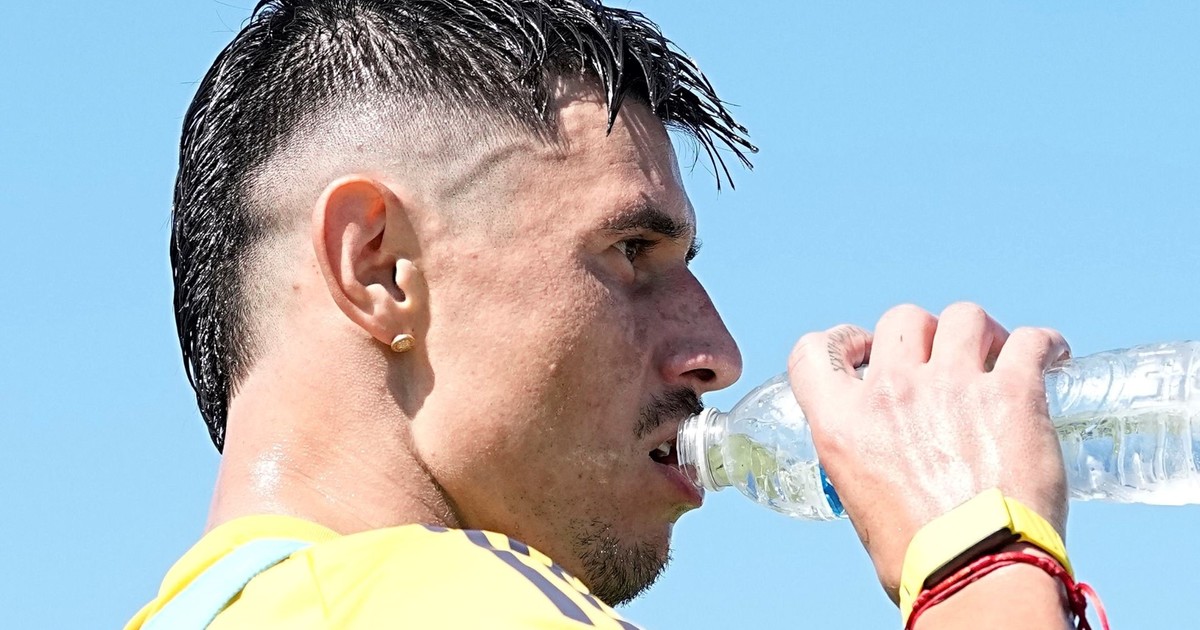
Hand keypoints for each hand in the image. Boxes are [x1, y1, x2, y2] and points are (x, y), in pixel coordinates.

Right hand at [786, 303, 1070, 600]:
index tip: (864, 350)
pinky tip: (1053, 354)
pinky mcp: (1011, 392)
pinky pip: (1029, 341)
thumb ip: (868, 458)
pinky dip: (1044, 343)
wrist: (976, 573)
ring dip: (978, 331)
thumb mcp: (859, 500)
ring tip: (995, 352)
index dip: (841, 341)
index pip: (814, 352)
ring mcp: (952, 385)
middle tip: (941, 357)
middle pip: (901, 320)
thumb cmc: (919, 558)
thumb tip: (892, 458)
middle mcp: (891, 392)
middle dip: (922, 333)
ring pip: (963, 316)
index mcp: (843, 422)